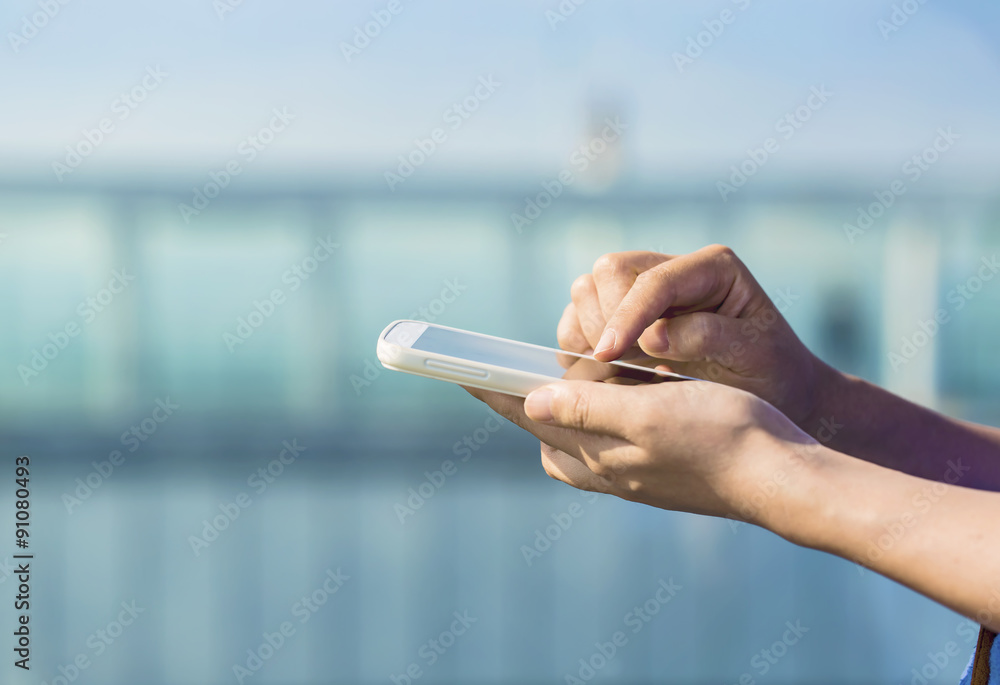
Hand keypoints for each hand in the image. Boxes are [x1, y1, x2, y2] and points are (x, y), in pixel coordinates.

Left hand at [463, 380, 816, 521]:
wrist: (781, 476)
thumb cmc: (721, 437)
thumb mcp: (647, 415)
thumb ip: (585, 410)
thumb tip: (530, 403)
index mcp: (598, 455)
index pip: (529, 417)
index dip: (494, 391)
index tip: (460, 369)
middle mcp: (607, 469)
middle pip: (547, 432)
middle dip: (525, 401)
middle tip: (514, 367)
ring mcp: (632, 474)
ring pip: (576, 437)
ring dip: (562, 408)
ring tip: (563, 377)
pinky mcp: (655, 470)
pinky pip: (606, 442)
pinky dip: (596, 417)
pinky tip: (613, 398)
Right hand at [557, 245, 832, 425]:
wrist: (775, 395)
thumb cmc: (772, 374)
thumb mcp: (755, 355)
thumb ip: (708, 337)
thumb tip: (652, 338)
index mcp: (712, 268)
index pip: (654, 280)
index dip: (627, 315)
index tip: (609, 355)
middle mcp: (674, 270)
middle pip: (610, 271)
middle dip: (605, 318)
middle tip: (616, 364)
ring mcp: (645, 292)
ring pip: (588, 289)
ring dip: (589, 330)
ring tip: (612, 369)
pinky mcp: (624, 317)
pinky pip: (580, 318)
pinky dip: (578, 343)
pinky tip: (601, 371)